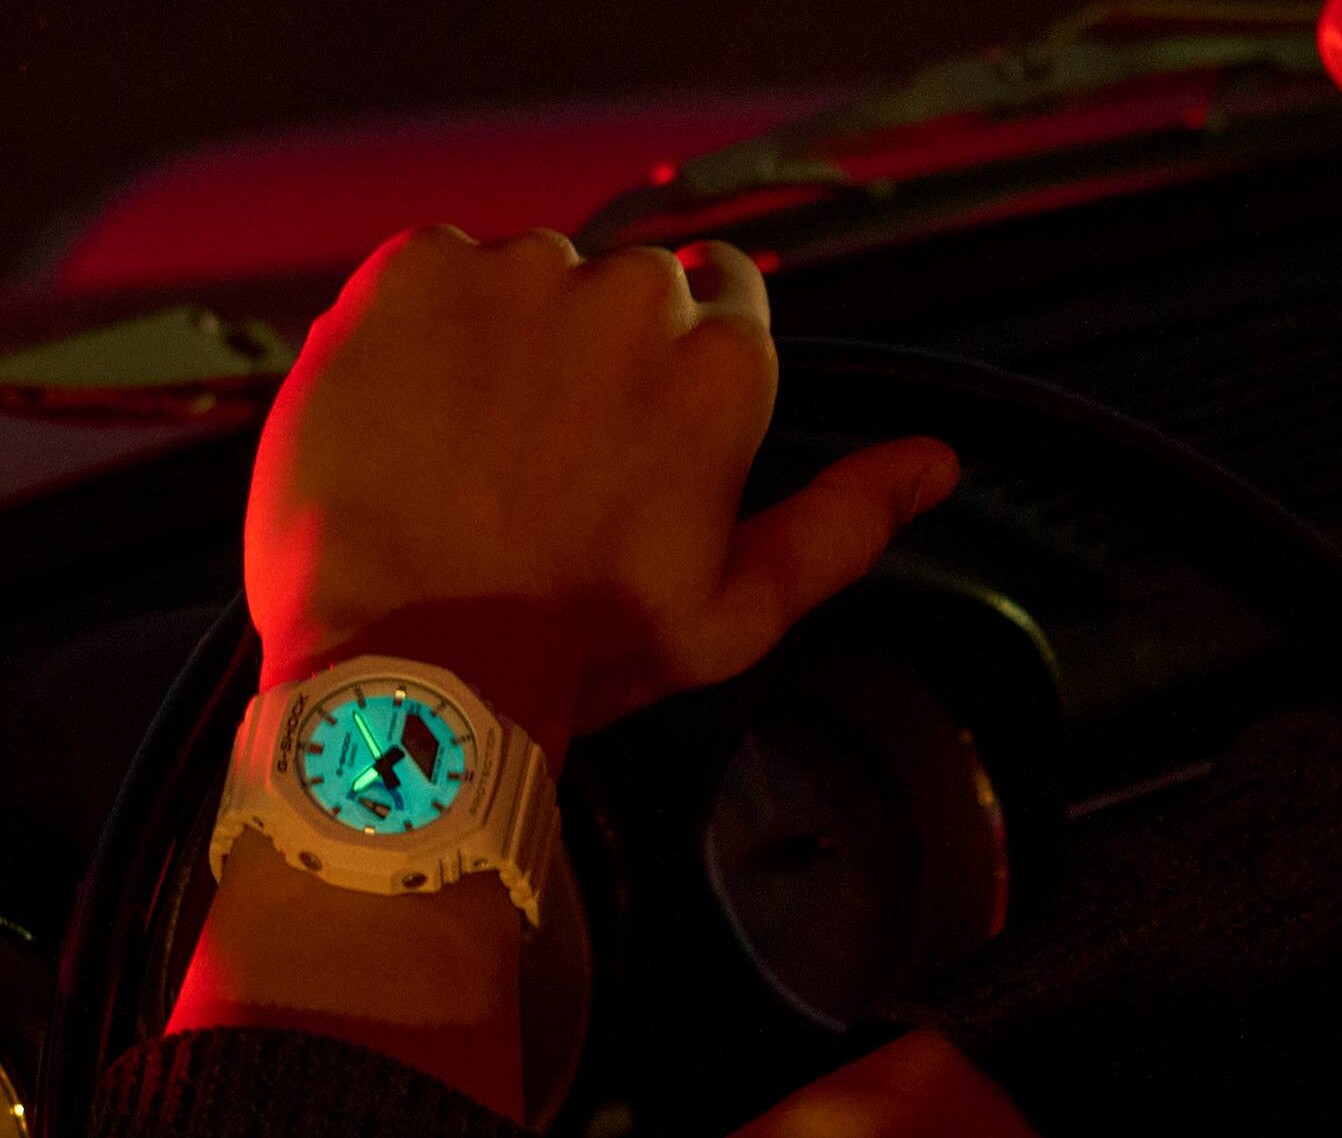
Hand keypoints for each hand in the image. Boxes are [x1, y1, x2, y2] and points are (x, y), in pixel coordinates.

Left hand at [246, 225, 958, 736]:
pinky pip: (431, 268)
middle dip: (589, 352)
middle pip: (622, 285)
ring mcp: (517, 274)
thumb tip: (934, 463)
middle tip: (537, 460)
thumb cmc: (571, 654)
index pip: (718, 298)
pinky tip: (409, 414)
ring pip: (525, 275)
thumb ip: (840, 526)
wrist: (407, 665)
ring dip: (504, 335)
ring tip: (464, 447)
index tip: (620, 428)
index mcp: (723, 368)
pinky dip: (419, 326)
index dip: (664, 368)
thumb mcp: (731, 617)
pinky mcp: (414, 272)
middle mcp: (634, 295)